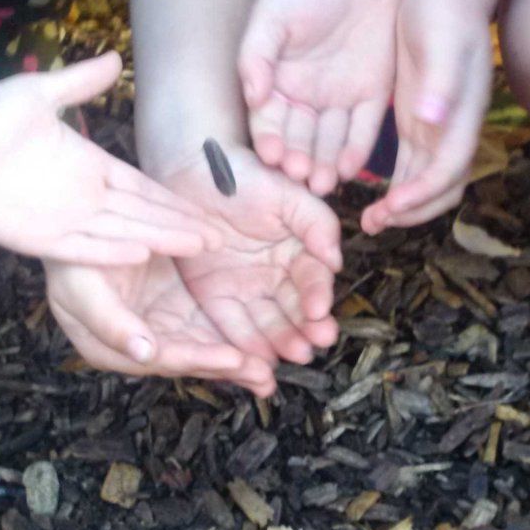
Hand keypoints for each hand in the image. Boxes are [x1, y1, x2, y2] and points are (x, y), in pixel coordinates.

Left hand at [0, 53, 224, 264]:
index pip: (142, 187)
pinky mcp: (38, 238)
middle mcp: (82, 197)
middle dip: (179, 226)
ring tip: (195, 247)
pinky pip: (82, 248)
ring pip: (122, 234)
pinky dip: (109, 252)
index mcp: (88, 165)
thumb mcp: (40, 93)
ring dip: (157, 241)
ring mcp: (62, 220)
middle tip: (217, 239)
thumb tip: (116, 59)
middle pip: (141, 216)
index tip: (207, 209)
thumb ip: (81, 82)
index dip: (173, 200)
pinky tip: (140, 254)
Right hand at [45, 254, 277, 394]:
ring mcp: (158, 326)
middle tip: (265, 376)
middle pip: (187, 359)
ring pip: (202, 347)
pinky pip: (208, 327)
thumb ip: (112, 322)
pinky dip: (234, 338)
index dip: (199, 359)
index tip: (234, 359)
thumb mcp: (83, 286)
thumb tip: (146, 354)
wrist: (77, 218)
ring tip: (270, 372)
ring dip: (237, 361)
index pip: (161, 358)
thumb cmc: (71, 255)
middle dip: (227, 369)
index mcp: (106, 347)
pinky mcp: (175, 308)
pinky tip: (263, 348)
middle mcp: (136, 344)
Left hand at [161, 146, 342, 364]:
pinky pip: (231, 324)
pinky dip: (245, 343)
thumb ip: (317, 225)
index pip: (313, 279)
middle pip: (294, 309)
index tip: (320, 312)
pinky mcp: (214, 298)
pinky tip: (259, 358)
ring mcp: (246, 290)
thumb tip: (335, 262)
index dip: (318, 296)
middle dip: (306, 328)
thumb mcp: (289, 195)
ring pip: (267, 322)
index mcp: (298, 253)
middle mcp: (275, 277)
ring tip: (294, 354)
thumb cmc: (247, 178)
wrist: (193, 170)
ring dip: (282, 341)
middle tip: (314, 344)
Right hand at [239, 0, 404, 194]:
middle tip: (299, 178)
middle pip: (299, 139)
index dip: (270, 139)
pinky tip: (348, 167)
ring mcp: (339, 100)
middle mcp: (305, 99)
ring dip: (324, 163)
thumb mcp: (272, 16)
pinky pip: (363, 129)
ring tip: (322, 182)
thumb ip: (257, 56)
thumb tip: (252, 96)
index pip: (269, 122)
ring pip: (329, 141)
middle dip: (298, 160)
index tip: (271, 157)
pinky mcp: (372, 96)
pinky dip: (355, 149)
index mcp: (276, 84)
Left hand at [362, 0, 509, 234]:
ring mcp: (437, 129)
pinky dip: (395, 187)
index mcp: (463, 116)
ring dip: (401, 207)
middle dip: (411, 212)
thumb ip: (440, 82)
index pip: (448, 171)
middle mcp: (454, 130)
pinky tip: (369, 196)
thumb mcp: (442, 40)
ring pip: (424, 183)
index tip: (390, 205)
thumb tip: (432, 119)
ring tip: (369, 220)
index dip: (421, 194)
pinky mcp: (419, 123)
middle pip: (440, 189)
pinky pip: (410, 167)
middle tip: (373, 223)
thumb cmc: (446, 11)